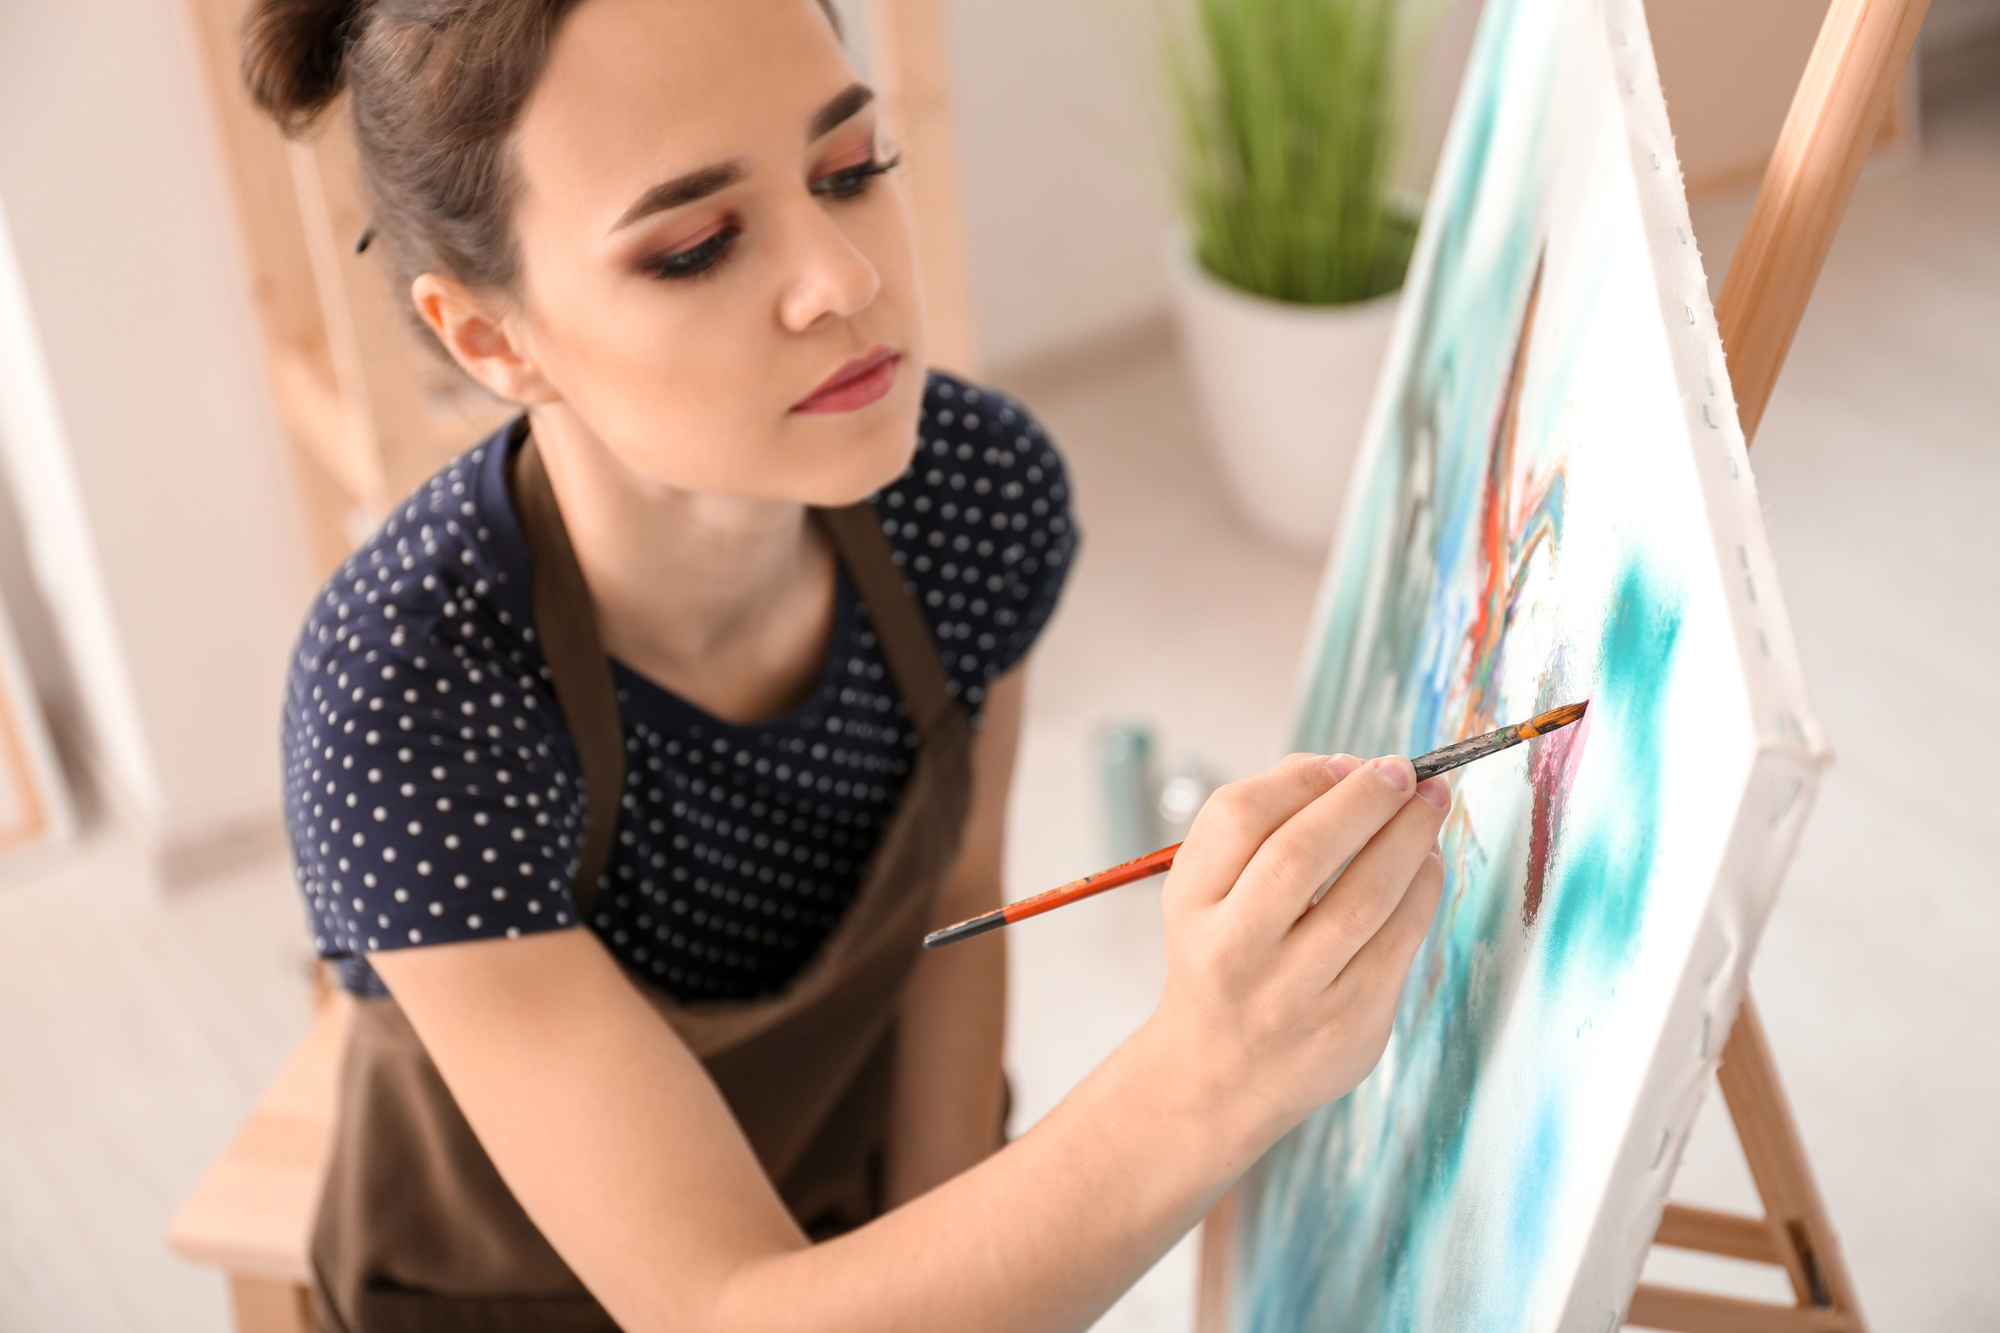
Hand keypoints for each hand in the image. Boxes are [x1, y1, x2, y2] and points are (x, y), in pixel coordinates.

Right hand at [1149, 752, 1447, 1142]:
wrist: (1221, 1073)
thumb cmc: (1226, 954)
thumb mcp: (1208, 891)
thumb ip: (1262, 823)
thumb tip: (1349, 768)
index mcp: (1190, 905)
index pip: (1238, 817)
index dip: (1302, 777)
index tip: (1347, 762)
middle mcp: (1233, 952)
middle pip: (1300, 856)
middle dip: (1363, 800)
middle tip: (1403, 771)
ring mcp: (1292, 995)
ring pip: (1363, 899)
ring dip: (1409, 837)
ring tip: (1430, 802)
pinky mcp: (1349, 1023)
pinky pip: (1400, 940)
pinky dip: (1423, 887)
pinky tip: (1428, 860)